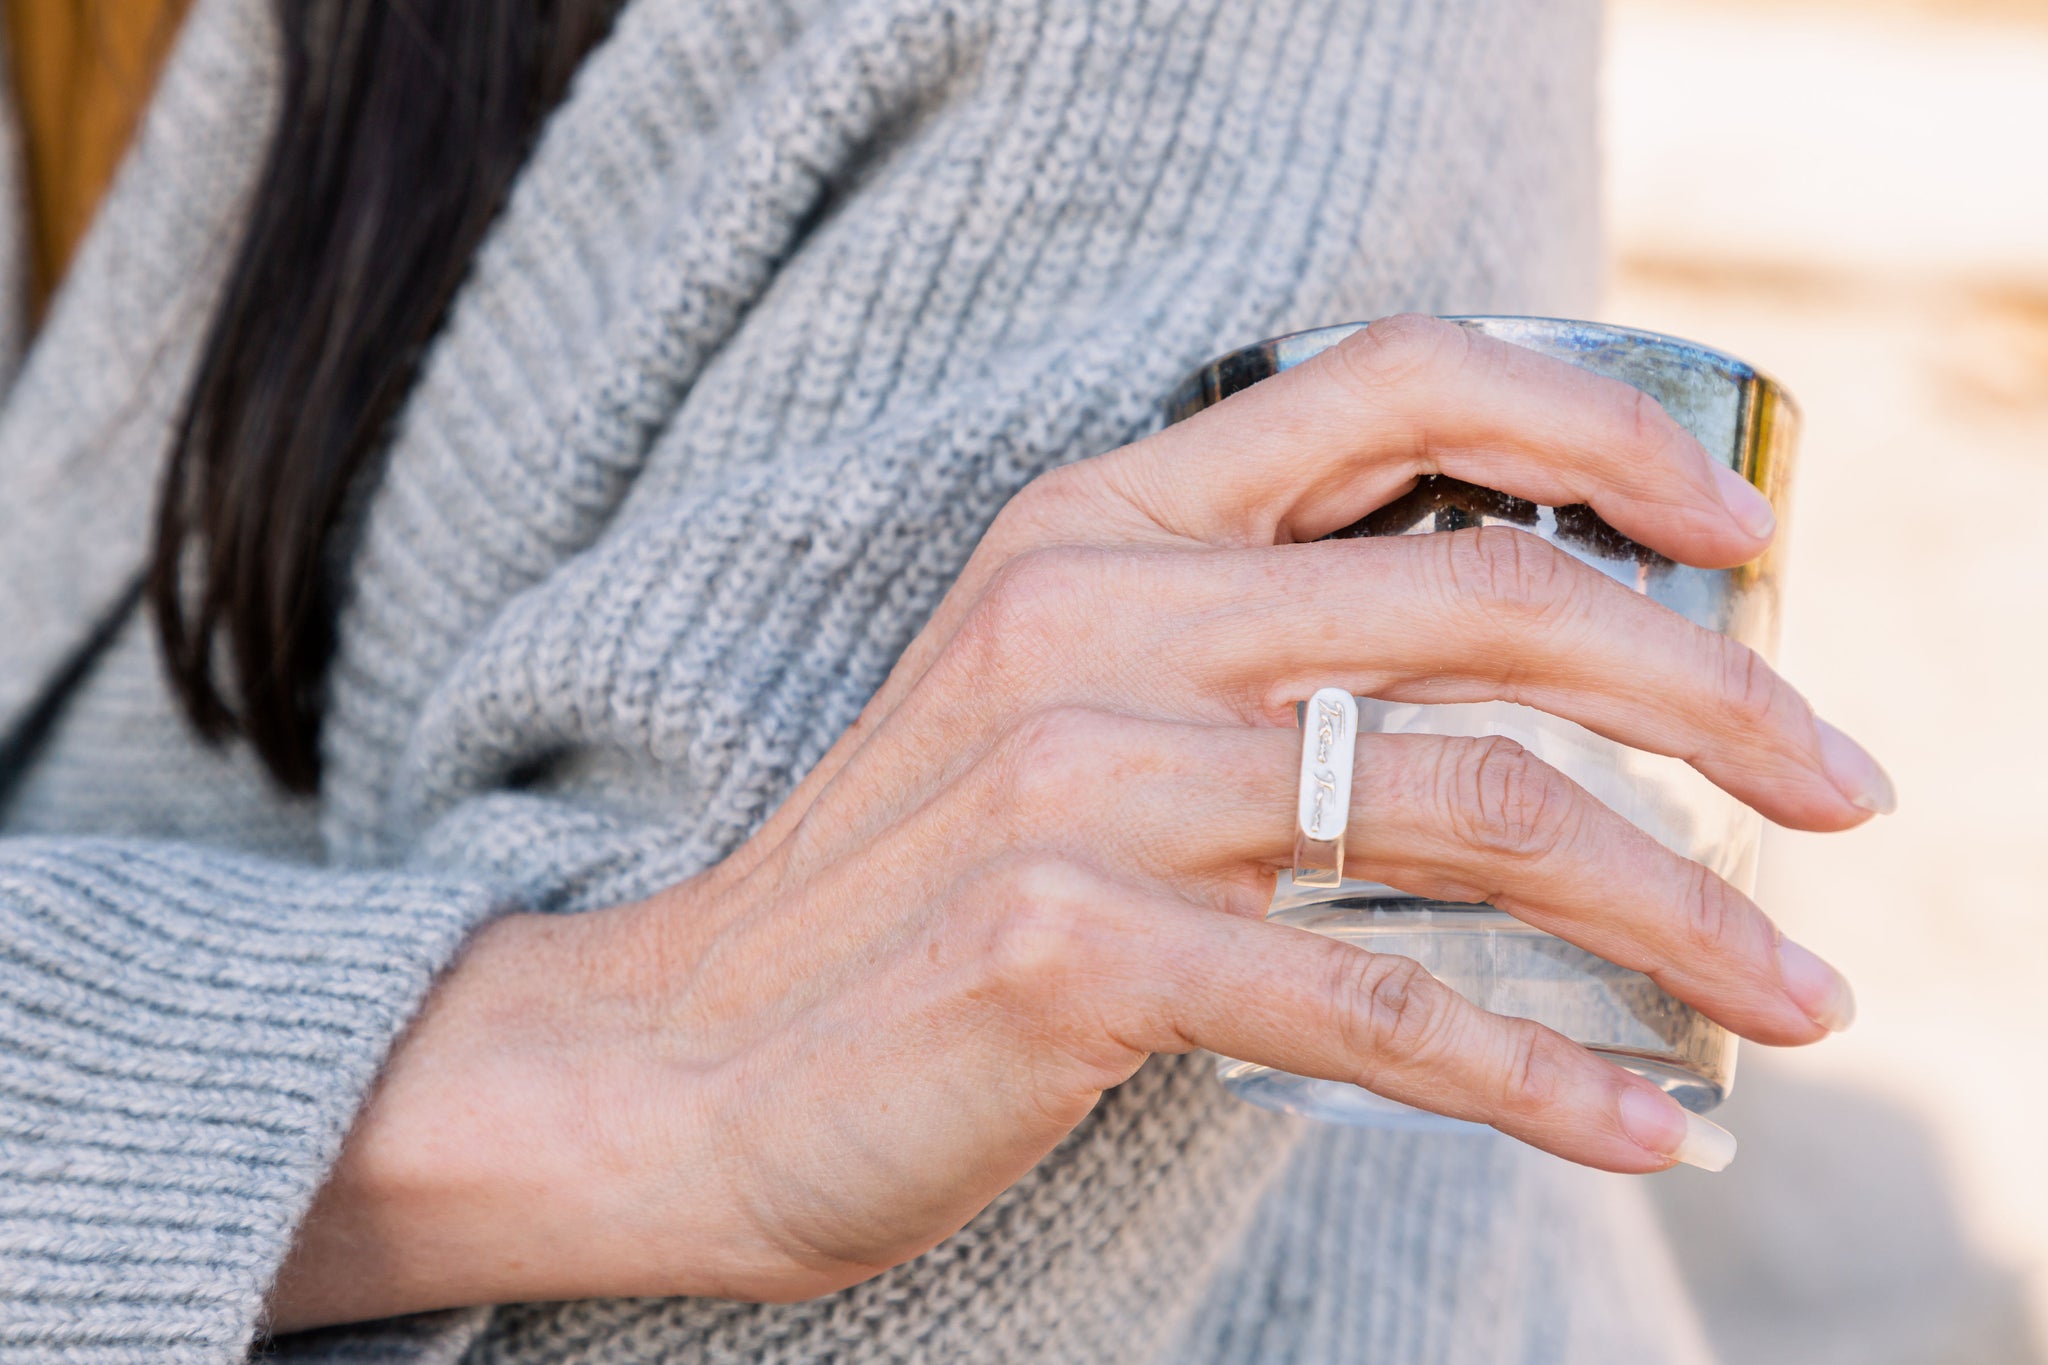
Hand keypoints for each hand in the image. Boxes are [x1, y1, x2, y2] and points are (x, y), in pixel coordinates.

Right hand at [268, 316, 1884, 1328]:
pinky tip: (1649, 1123)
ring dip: (1678, 908)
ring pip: (1462, 806)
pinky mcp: (1069, 951)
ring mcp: (1076, 779)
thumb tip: (1506, 665)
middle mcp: (1093, 612)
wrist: (684, 1053)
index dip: (1599, 430)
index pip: (1392, 383)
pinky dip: (1543, 1070)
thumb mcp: (1059, 698)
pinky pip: (1374, 1004)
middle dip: (1715, 693)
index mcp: (1099, 519)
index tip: (1740, 538)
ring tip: (1799, 994)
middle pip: (1484, 600)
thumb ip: (1248, 646)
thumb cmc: (906, 888)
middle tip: (1843, 785)